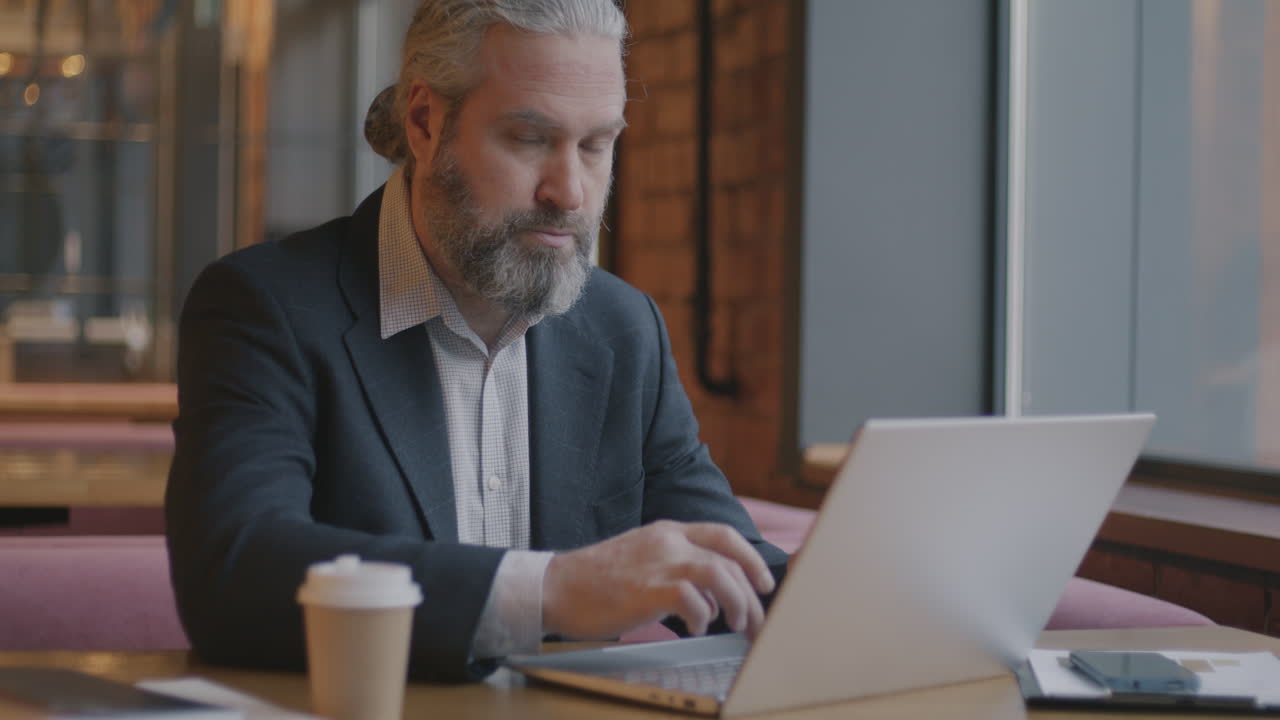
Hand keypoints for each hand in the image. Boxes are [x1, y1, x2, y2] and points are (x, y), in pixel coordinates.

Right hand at [541, 520, 775, 639]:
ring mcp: (659, 563)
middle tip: (757, 620)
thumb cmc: (596, 580)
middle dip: (751, 593)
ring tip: (736, 625)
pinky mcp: (648, 589)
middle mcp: (669, 541)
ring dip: (736, 603)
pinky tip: (696, 629)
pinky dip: (703, 618)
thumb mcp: (642, 557)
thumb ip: (675, 566)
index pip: (723, 535)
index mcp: (668, 531)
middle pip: (729, 559)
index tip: (764, 582)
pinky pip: (693, 601)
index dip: (751, 558)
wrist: (556, 585)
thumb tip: (710, 595)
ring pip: (719, 575)